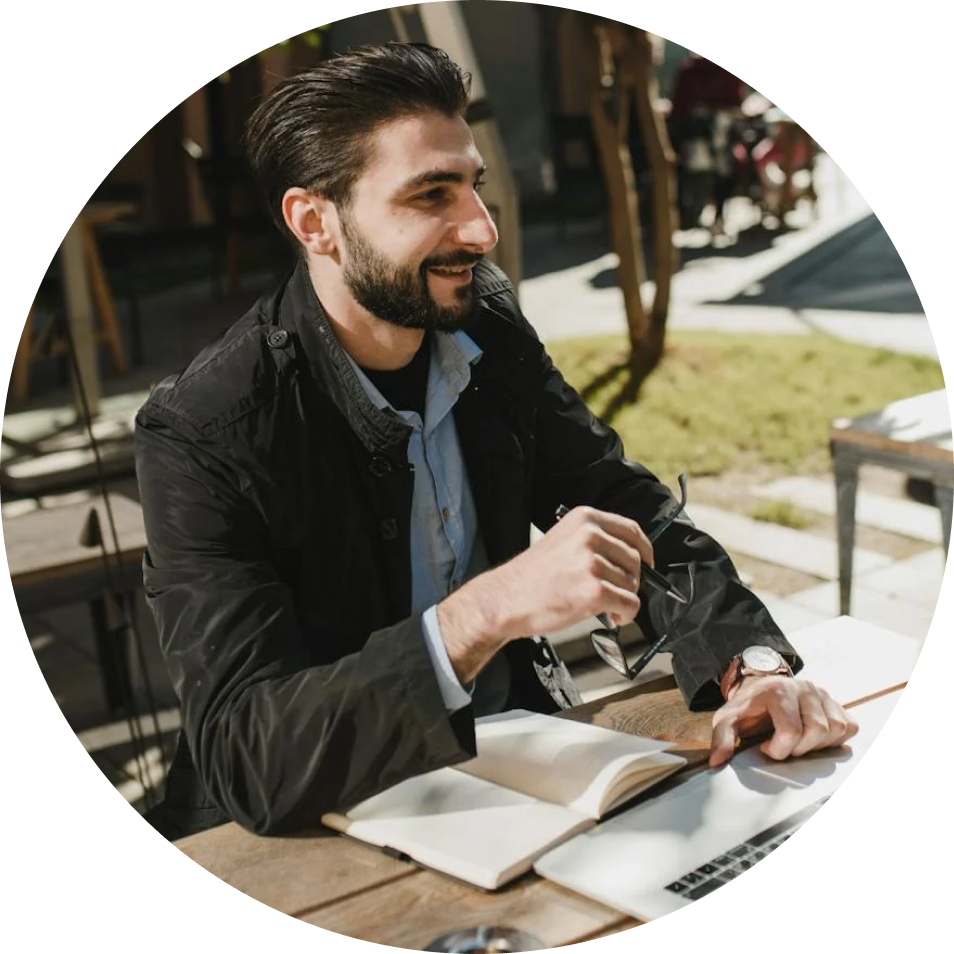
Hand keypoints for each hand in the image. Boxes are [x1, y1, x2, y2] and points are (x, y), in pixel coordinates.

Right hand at [499, 504, 654, 636]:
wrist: (505, 599)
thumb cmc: (532, 576)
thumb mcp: (563, 540)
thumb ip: (595, 541)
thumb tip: (631, 558)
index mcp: (584, 518)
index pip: (631, 530)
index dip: (645, 550)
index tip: (647, 563)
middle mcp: (590, 535)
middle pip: (635, 560)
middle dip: (629, 580)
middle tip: (610, 593)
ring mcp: (592, 563)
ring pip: (633, 584)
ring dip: (623, 599)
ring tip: (601, 605)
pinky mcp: (594, 591)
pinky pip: (630, 604)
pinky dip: (625, 615)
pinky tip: (611, 616)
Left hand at [708, 676, 858, 767]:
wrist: (760, 687)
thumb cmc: (748, 706)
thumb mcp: (728, 719)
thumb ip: (722, 737)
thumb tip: (717, 761)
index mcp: (778, 691)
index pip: (791, 731)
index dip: (779, 749)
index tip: (766, 747)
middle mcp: (804, 688)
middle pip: (817, 730)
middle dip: (800, 748)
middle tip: (784, 746)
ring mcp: (823, 694)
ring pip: (837, 729)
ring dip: (819, 744)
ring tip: (799, 742)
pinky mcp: (835, 702)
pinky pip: (850, 726)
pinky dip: (836, 738)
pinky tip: (816, 739)